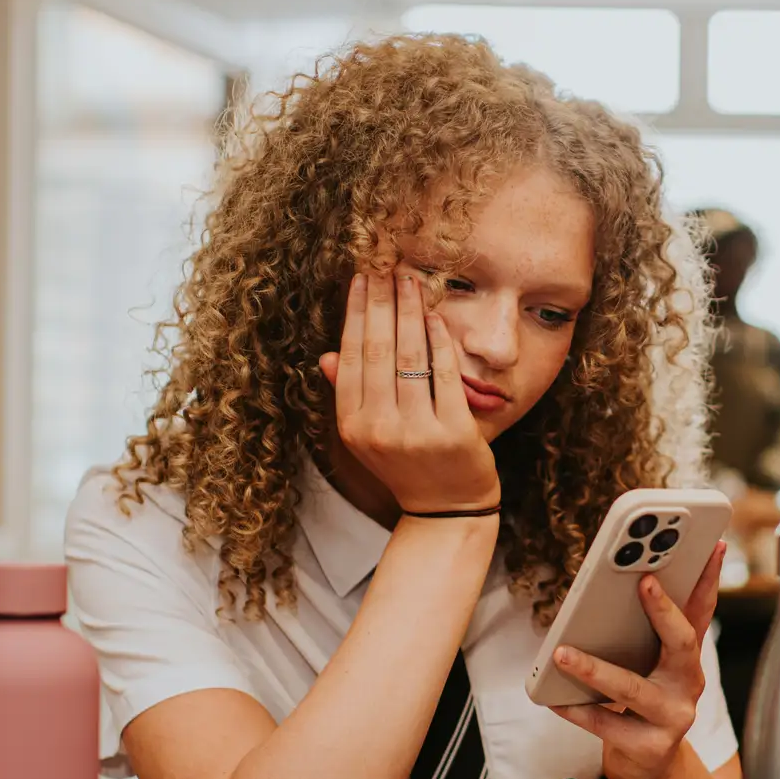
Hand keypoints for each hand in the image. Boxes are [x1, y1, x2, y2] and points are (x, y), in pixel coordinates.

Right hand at [320, 270, 499, 514]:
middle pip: (377, 350)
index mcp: (352, 426)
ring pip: (409, 357)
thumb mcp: (369, 436)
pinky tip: (435, 315)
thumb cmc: (407, 466)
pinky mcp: (453, 432)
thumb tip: (326, 356)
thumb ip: (348, 395)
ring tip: (410, 280)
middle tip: (385, 267)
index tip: (360, 281)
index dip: (355, 315)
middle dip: (381, 302)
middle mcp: (379, 429)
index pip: (350, 357)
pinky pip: (445, 374)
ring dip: (409, 311)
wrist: (445, 511)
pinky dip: (440, 341)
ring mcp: (417, 432)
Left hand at [551, 544, 724, 778]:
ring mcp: (673, 716)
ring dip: (594, 669)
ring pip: (632, 688)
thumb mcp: (650, 664)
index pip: (702, 610)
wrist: (648, 763)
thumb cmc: (642, 702)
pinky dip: (578, 710)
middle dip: (663, 609)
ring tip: (563, 654)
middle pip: (681, 642)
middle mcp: (688, 683)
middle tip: (643, 582)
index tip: (708, 547)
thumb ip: (643, 632)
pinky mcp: (650, 745)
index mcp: (688, 656)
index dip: (708, 579)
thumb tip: (616, 587)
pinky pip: (608, 724)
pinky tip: (555, 700)